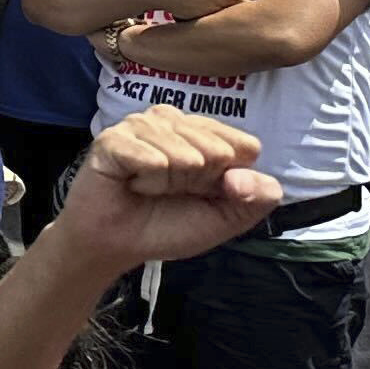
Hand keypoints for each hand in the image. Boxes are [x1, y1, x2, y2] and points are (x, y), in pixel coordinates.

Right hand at [58, 109, 282, 270]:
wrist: (117, 246)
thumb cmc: (170, 226)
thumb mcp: (227, 218)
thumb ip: (258, 198)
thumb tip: (245, 177)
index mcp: (205, 136)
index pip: (244, 145)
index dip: (230, 177)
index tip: (208, 192)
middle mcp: (174, 123)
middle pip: (215, 148)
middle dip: (198, 181)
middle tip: (173, 192)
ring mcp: (140, 127)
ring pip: (181, 150)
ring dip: (170, 182)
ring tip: (150, 189)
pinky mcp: (111, 139)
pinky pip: (147, 156)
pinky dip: (147, 180)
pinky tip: (133, 185)